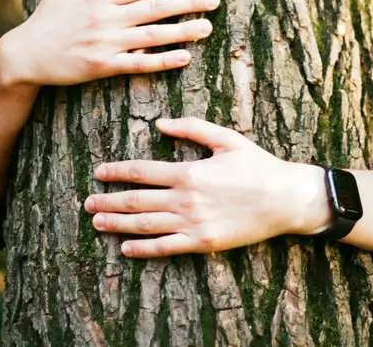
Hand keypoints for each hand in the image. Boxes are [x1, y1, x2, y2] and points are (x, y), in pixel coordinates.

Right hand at [0, 0, 220, 88]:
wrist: (25, 55)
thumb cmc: (46, 18)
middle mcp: (106, 19)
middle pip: (155, 7)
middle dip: (188, 2)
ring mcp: (106, 44)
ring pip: (151, 35)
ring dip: (182, 31)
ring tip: (207, 27)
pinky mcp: (102, 67)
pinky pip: (138, 63)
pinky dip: (162, 60)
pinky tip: (184, 57)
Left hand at [86, 118, 331, 257]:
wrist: (285, 199)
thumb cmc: (258, 166)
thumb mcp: (227, 139)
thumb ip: (192, 128)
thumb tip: (159, 123)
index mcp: (189, 171)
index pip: (142, 171)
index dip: (117, 172)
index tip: (99, 173)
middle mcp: (185, 199)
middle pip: (136, 200)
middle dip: (108, 201)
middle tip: (87, 203)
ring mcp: (192, 223)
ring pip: (145, 224)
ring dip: (117, 224)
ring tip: (97, 223)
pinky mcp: (202, 243)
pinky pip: (165, 247)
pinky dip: (143, 249)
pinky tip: (126, 249)